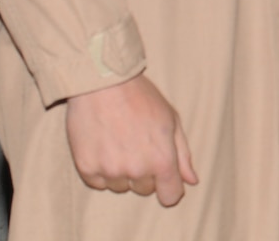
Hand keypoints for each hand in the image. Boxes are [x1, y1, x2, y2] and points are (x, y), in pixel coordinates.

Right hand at [64, 74, 196, 206]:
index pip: (170, 196)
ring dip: (121, 172)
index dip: (169, 188)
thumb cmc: (142, 98)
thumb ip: (183, 154)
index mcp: (162, 159)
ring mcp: (110, 170)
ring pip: (120, 187)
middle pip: (144, 190)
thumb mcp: (171, 120)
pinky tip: (104, 146)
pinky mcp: (86, 168)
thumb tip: (191, 181)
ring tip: (119, 142)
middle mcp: (137, 170)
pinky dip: (101, 170)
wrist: (103, 84)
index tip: (165, 179)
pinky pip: (98, 183)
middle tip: (138, 145)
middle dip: (144, 173)